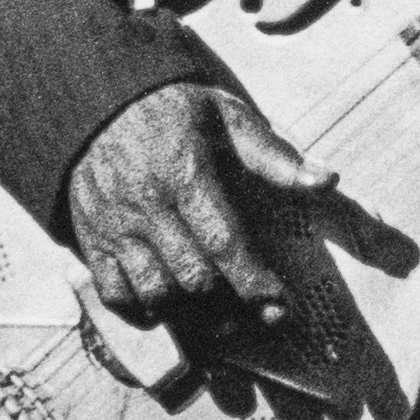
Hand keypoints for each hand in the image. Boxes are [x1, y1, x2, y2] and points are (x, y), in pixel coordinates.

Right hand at [62, 77, 356, 339]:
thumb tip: (327, 181)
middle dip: (229, 305)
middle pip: (191, 276)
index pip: (223, 242)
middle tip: (257, 315)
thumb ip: (275, 156)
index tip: (279, 307)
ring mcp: (114, 226)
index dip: (253, 283)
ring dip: (189, 314)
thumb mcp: (227, 117)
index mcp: (184, 173)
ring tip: (218, 317)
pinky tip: (167, 309)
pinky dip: (141, 312)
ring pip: (153, 292)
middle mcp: (146, 204)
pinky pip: (113, 294)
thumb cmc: (175, 112)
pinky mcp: (92, 239)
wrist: (98, 102)